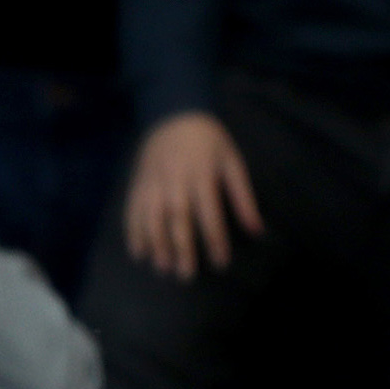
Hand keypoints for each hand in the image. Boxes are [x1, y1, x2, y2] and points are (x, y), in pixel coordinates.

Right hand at [122, 109, 260, 277]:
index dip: (215, 240)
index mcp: (202, 175)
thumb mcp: (233, 162)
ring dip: (155, 244)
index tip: (220, 263)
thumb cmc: (209, 141)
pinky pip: (133, 210)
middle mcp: (175, 181)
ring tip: (162, 267)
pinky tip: (138, 252)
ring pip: (152, 217)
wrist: (173, 113)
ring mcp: (153, 182)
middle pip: (177, 219)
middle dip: (181, 248)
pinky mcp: (138, 183)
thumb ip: (243, 197)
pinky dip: (133, 232)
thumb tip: (256, 230)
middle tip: (185, 275)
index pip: (209, 213)